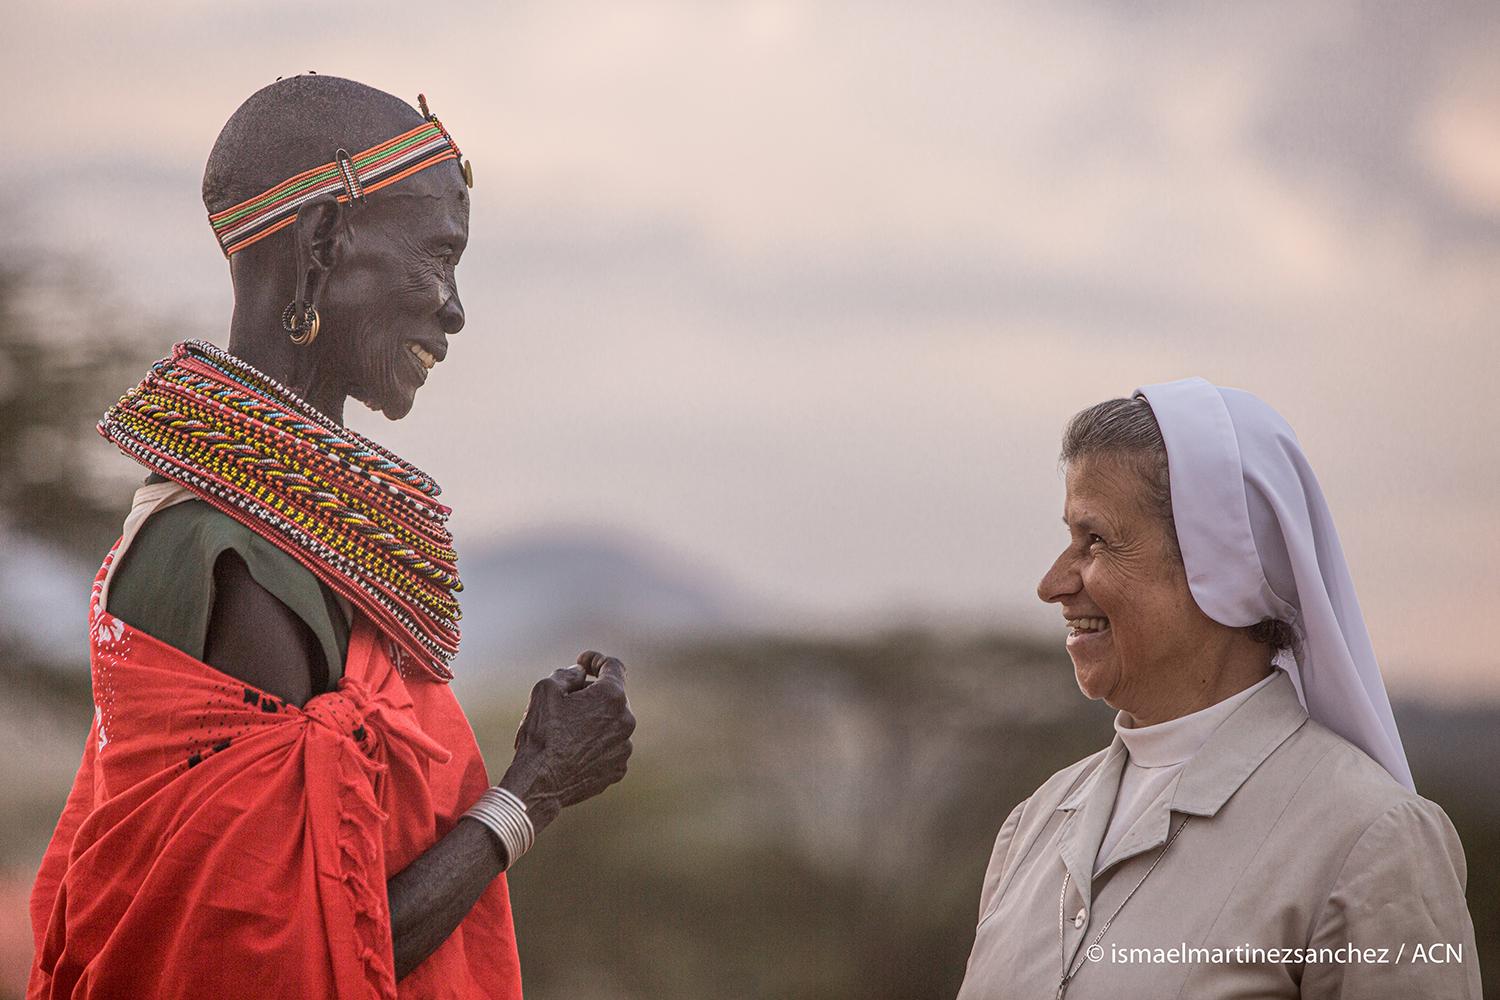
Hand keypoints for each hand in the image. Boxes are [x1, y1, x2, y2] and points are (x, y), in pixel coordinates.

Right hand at [498, 650, 634, 833]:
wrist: (539, 782)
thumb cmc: (541, 734)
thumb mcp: (545, 689)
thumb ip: (568, 673)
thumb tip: (580, 673)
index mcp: (611, 696)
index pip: (613, 666)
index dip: (596, 660)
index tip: (584, 663)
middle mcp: (626, 720)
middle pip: (612, 696)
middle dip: (592, 694)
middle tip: (566, 701)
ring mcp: (624, 747)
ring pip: (611, 724)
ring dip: (594, 721)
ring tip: (566, 730)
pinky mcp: (618, 769)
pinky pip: (610, 748)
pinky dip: (596, 744)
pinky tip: (573, 750)